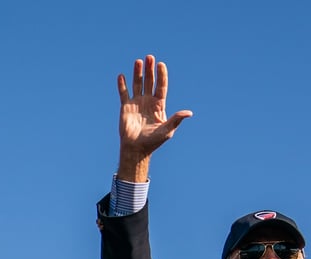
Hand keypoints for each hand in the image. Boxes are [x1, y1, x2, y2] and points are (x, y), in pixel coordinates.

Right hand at [117, 55, 191, 181]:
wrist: (136, 148)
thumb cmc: (154, 141)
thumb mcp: (167, 130)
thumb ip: (176, 119)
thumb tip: (189, 113)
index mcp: (159, 105)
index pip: (161, 86)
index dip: (161, 75)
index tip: (161, 64)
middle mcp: (148, 101)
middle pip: (150, 82)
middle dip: (150, 70)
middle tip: (150, 57)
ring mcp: (137, 103)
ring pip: (138, 84)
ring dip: (138, 73)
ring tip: (138, 61)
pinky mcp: (125, 107)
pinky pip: (123, 93)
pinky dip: (122, 85)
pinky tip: (122, 75)